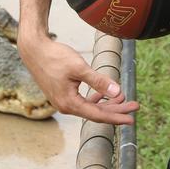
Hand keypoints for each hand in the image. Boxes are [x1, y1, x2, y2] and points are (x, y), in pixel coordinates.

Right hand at [19, 34, 138, 123]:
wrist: (34, 49)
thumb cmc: (55, 57)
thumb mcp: (80, 68)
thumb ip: (99, 81)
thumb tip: (118, 93)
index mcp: (70, 103)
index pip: (98, 115)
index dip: (117, 117)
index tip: (132, 119)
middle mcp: (66, 106)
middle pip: (96, 113)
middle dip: (116, 109)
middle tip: (135, 106)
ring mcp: (63, 101)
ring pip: (90, 107)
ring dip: (107, 103)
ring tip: (124, 98)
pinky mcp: (62, 94)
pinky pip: (83, 101)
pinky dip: (95, 99)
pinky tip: (103, 95)